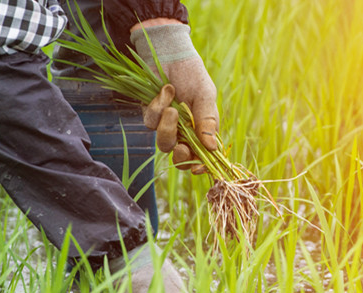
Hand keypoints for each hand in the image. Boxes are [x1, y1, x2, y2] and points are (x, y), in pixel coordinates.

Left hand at [131, 23, 218, 173]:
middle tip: (181, 146)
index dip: (200, 166)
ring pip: (164, 143)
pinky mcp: (151, 116)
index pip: (203, 156)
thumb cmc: (193, 75)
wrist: (170, 54)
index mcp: (202, 130)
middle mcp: (184, 132)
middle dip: (180, 155)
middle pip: (180, 157)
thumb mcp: (206, 96)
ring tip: (173, 108)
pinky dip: (159, 107)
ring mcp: (167, 126)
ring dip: (168, 129)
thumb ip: (208, 121)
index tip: (197, 168)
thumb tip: (212, 148)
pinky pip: (151, 123)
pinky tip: (166, 90)